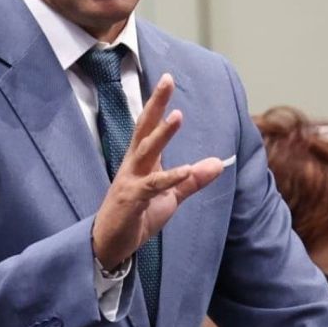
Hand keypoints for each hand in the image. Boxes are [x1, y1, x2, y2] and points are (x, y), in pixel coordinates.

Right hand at [92, 73, 224, 268]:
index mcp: (141, 162)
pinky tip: (185, 170)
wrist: (109, 246)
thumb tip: (219, 163)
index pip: (149, 127)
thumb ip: (192, 180)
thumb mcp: (170, 198)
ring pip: (147, 152)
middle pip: (144, 129)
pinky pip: (153, 186)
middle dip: (156, 104)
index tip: (167, 79)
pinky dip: (170, 178)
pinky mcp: (132, 200)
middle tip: (167, 80)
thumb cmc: (136, 217)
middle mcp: (133, 165)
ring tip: (177, 116)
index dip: (158, 104)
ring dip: (162, 134)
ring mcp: (130, 181)